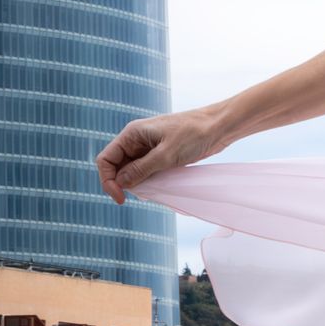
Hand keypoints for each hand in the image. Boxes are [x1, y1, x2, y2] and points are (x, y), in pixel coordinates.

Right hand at [95, 106, 227, 204]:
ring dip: (135, 184)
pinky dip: (147, 181)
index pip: (106, 159)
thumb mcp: (166, 155)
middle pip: (116, 166)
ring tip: (150, 192)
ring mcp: (148, 148)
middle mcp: (136, 140)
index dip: (107, 180)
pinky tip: (156, 189)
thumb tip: (120, 183)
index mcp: (132, 134)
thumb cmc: (193, 134)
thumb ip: (141, 169)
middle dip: (121, 183)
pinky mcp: (160, 155)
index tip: (121, 198)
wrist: (218, 127)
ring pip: (131, 170)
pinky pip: (145, 171)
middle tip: (136, 197)